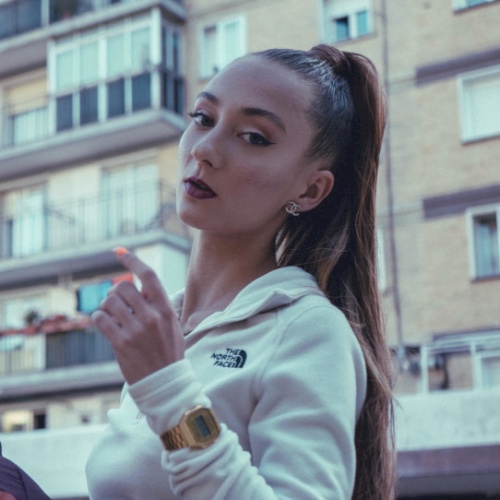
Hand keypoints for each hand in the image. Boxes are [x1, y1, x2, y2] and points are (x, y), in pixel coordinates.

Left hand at [92, 249, 184, 383]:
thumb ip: (157, 304)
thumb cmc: (168, 351)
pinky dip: (98, 318)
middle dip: (115, 291)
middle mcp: (152, 316)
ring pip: (109, 301)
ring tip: (111, 316)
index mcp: (166, 309)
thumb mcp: (171, 324)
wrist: (165, 382)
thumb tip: (139, 283)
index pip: (148, 276)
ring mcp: (136, 330)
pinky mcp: (121, 343)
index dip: (133, 260)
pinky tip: (104, 324)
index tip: (120, 252)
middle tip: (116, 301)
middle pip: (123, 286)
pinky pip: (100, 319)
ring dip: (106, 306)